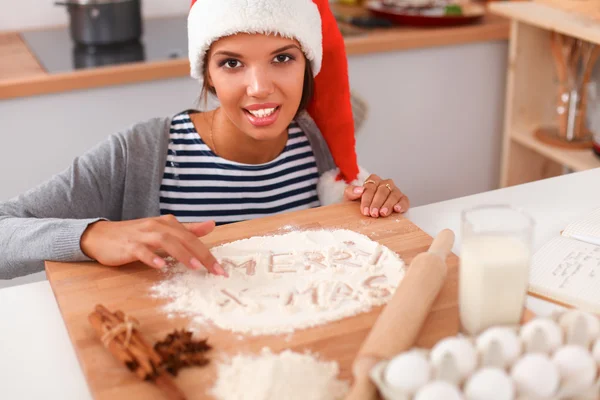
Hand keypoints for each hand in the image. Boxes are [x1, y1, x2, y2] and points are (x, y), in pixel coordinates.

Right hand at [80, 214, 226, 275]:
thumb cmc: (135, 235)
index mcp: (168, 224)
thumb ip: (188, 230)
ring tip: (194, 267)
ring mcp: (142, 235)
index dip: (208, 253)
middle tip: (216, 271)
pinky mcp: (128, 245)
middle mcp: (157, 226)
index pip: (193, 237)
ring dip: (181, 254)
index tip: (222, 270)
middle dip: (202, 255)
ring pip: (166, 242)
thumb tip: (211, 225)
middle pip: (184, 238)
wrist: (101, 235)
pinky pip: (142, 250)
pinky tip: (161, 266)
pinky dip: (152, 258)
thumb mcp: (164, 231)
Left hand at [344, 174, 409, 217]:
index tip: (365, 211)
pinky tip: (397, 209)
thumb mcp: (349, 198)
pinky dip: (402, 204)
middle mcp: (385, 184)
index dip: (367, 199)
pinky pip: (404, 200)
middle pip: (382, 190)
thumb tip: (359, 190)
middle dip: (377, 203)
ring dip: (388, 204)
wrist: (365, 213)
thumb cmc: (357, 204)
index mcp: (373, 180)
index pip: (370, 187)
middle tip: (373, 213)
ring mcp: (395, 191)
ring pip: (393, 195)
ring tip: (383, 213)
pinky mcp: (402, 199)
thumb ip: (351, 191)